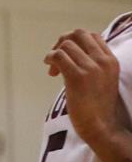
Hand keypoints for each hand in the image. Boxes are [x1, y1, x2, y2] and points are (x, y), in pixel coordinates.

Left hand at [47, 29, 130, 156]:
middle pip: (78, 34)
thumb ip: (92, 63)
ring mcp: (91, 68)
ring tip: (53, 69)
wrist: (102, 127)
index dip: (75, 41)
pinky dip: (50, 59)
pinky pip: (58, 56)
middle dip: (63, 41)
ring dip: (54, 53)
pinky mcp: (78, 77)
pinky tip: (51, 72)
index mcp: (112, 61)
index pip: (92, 36)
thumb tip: (68, 50)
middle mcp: (103, 62)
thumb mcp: (102, 78)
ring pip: (66, 44)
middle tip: (56, 57)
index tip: (68, 55)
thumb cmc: (98, 105)